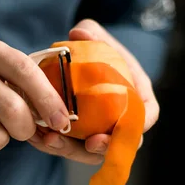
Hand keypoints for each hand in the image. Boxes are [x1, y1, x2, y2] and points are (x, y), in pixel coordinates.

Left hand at [27, 19, 157, 162]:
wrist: (76, 60)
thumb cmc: (95, 47)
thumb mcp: (96, 36)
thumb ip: (92, 34)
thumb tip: (79, 32)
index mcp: (136, 94)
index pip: (146, 115)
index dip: (136, 127)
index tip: (120, 130)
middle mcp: (120, 118)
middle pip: (119, 143)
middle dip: (105, 148)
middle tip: (90, 143)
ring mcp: (99, 129)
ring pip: (90, 151)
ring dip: (72, 150)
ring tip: (52, 141)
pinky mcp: (77, 135)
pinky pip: (68, 145)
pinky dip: (54, 143)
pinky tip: (38, 137)